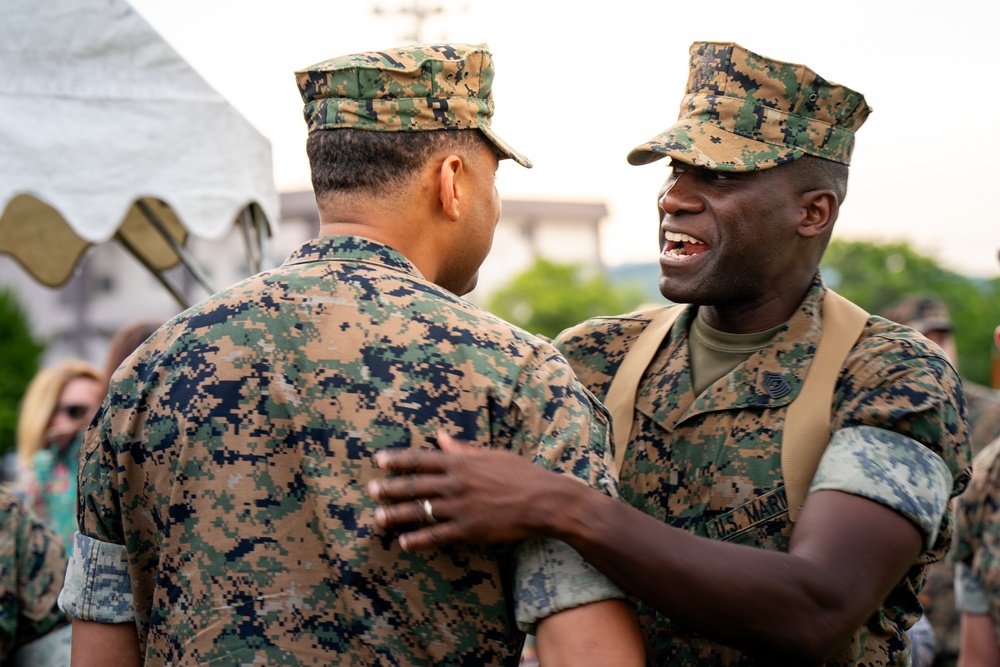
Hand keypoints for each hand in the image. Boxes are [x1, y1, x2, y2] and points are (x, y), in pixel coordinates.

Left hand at [367, 431, 563, 550]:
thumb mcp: (492, 455)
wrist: (545, 501)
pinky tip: (405, 542)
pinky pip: (438, 535)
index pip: (422, 459)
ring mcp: (461, 508)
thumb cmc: (522, 474)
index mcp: (462, 463)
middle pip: (415, 485)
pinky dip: (419, 539)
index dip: (398, 460)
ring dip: (397, 514)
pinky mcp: (469, 530)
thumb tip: (441, 438)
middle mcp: (456, 484)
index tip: (380, 460)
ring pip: (421, 510)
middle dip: (390, 488)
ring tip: (378, 517)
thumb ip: (464, 449)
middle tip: (371, 490)